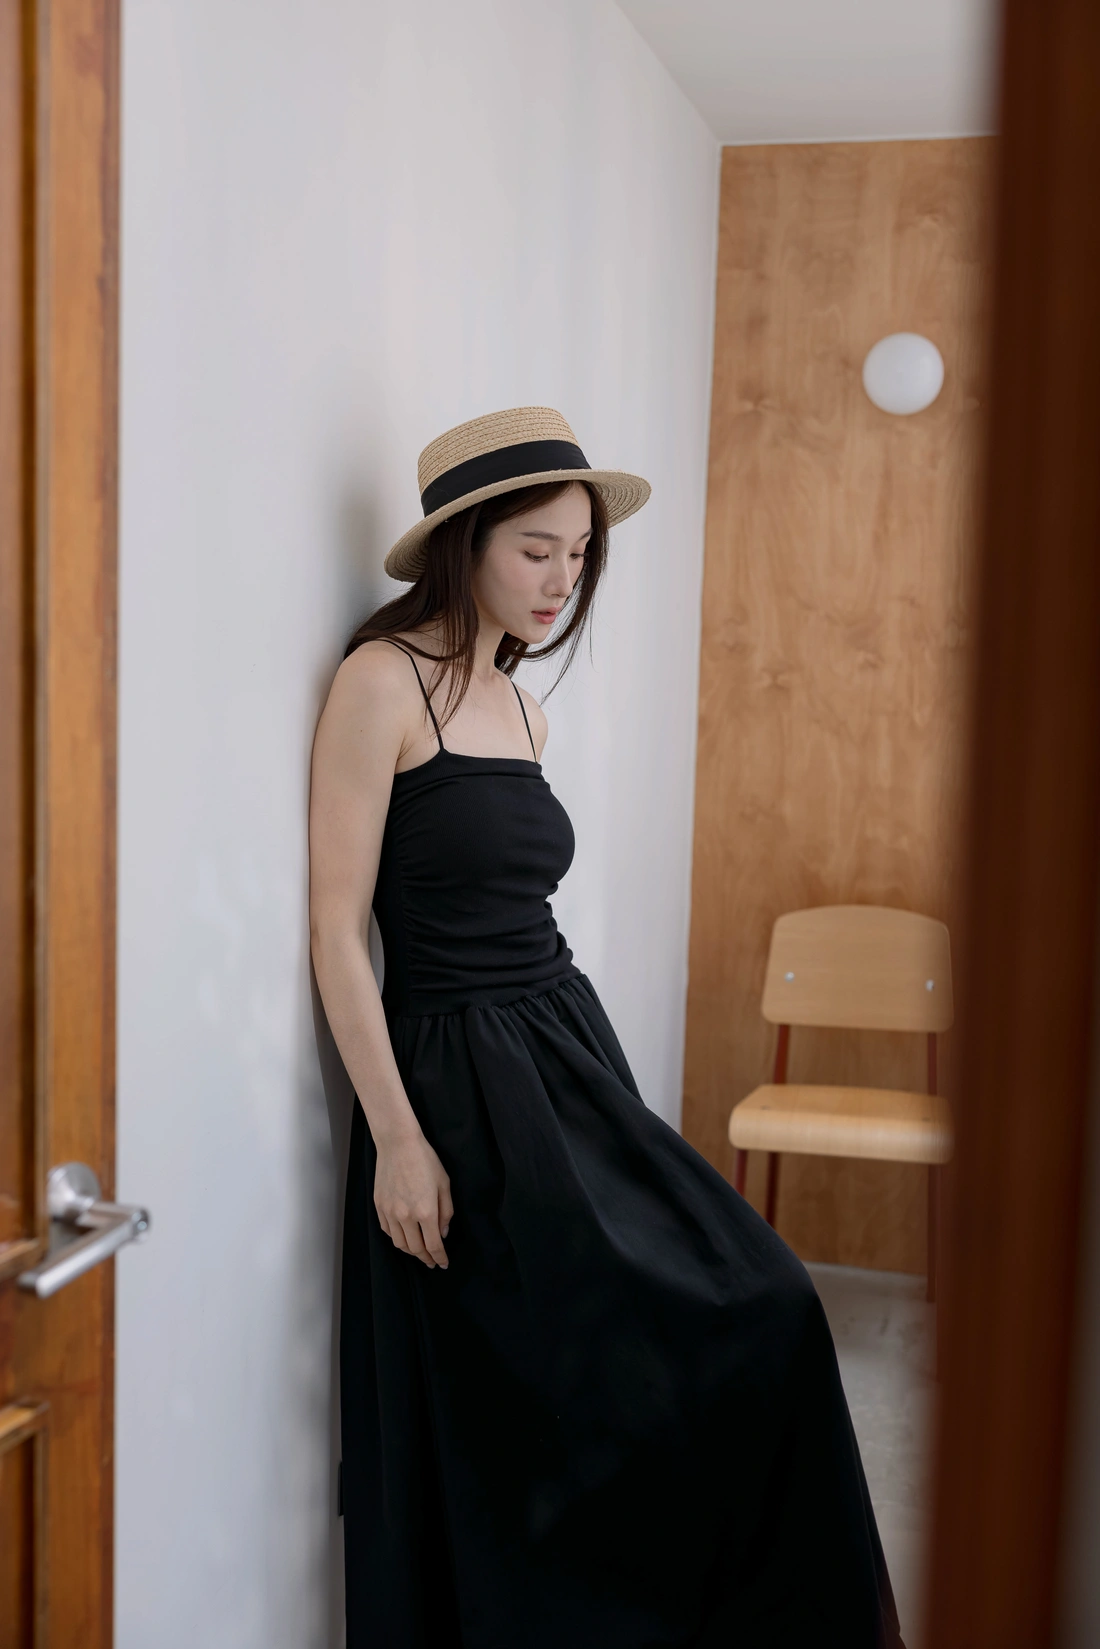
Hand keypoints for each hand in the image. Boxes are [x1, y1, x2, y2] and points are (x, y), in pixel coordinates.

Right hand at [373, 1130, 453, 1268]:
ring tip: (419, 1251)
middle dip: (425, 1258)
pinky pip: (387, 1231)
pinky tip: (404, 1236)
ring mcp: (390, 1212)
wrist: (398, 1144)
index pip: (433, 1245)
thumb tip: (443, 1233)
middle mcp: (406, 1216)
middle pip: (415, 1249)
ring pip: (399, 1244)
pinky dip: (397, 1238)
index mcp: (426, 1211)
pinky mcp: (379, 1206)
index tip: (443, 1264)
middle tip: (432, 1261)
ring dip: (410, 1251)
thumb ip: (446, 1212)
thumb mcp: (444, 1184)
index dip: (439, 1258)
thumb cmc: (425, 1160)